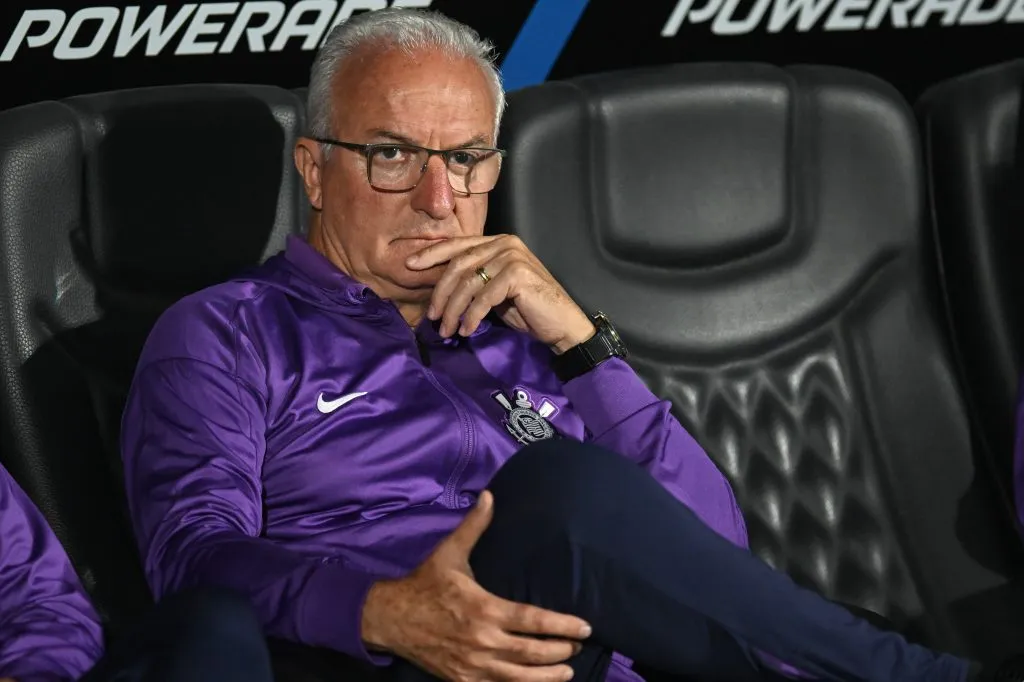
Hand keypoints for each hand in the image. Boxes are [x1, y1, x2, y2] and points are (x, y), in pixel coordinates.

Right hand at [361, 491, 591, 681]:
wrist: (390, 618)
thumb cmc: (425, 584)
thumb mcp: (450, 553)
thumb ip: (474, 526)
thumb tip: (490, 495)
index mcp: (485, 609)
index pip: (533, 620)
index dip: (562, 626)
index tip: (585, 627)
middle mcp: (483, 640)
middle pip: (532, 652)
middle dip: (560, 651)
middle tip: (578, 647)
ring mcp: (473, 665)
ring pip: (519, 676)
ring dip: (547, 676)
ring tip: (568, 672)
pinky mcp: (463, 680)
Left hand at [406, 235, 595, 353]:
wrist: (562, 325)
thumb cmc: (527, 310)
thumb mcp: (493, 292)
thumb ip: (473, 282)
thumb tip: (439, 290)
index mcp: (498, 241)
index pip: (458, 245)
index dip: (432, 254)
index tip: (409, 266)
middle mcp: (505, 243)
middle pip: (459, 265)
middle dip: (441, 293)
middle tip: (433, 317)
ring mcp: (512, 256)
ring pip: (468, 283)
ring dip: (454, 310)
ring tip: (447, 330)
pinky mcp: (517, 274)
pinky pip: (483, 297)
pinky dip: (472, 316)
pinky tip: (467, 330)